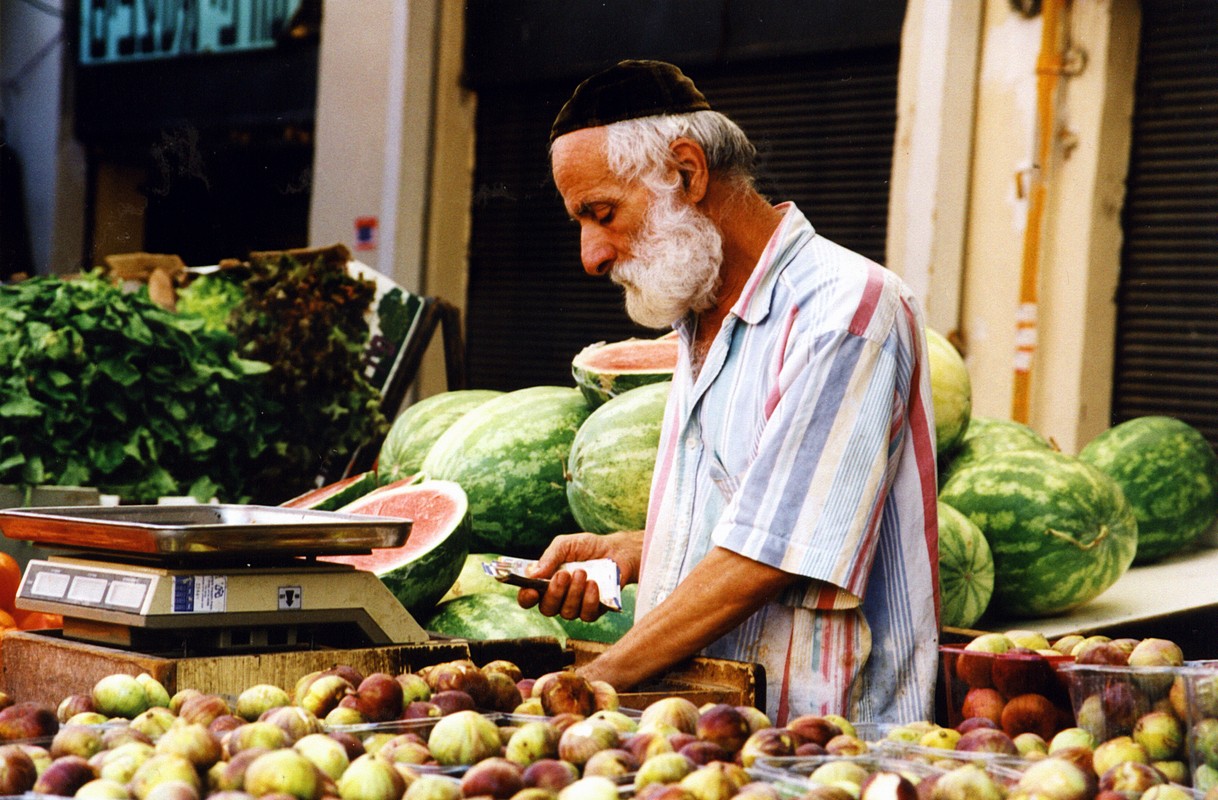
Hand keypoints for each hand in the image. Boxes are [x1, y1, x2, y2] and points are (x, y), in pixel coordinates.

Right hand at [517, 530, 642, 622]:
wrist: (616, 551)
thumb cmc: (588, 547)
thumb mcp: (566, 544)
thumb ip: (549, 557)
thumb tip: (532, 573)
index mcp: (546, 582)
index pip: (528, 597)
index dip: (526, 598)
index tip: (531, 590)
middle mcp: (558, 598)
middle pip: (547, 608)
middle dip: (554, 593)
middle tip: (564, 574)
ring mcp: (576, 606)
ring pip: (566, 612)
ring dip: (574, 593)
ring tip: (583, 573)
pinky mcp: (594, 610)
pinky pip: (586, 615)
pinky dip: (589, 599)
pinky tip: (594, 584)